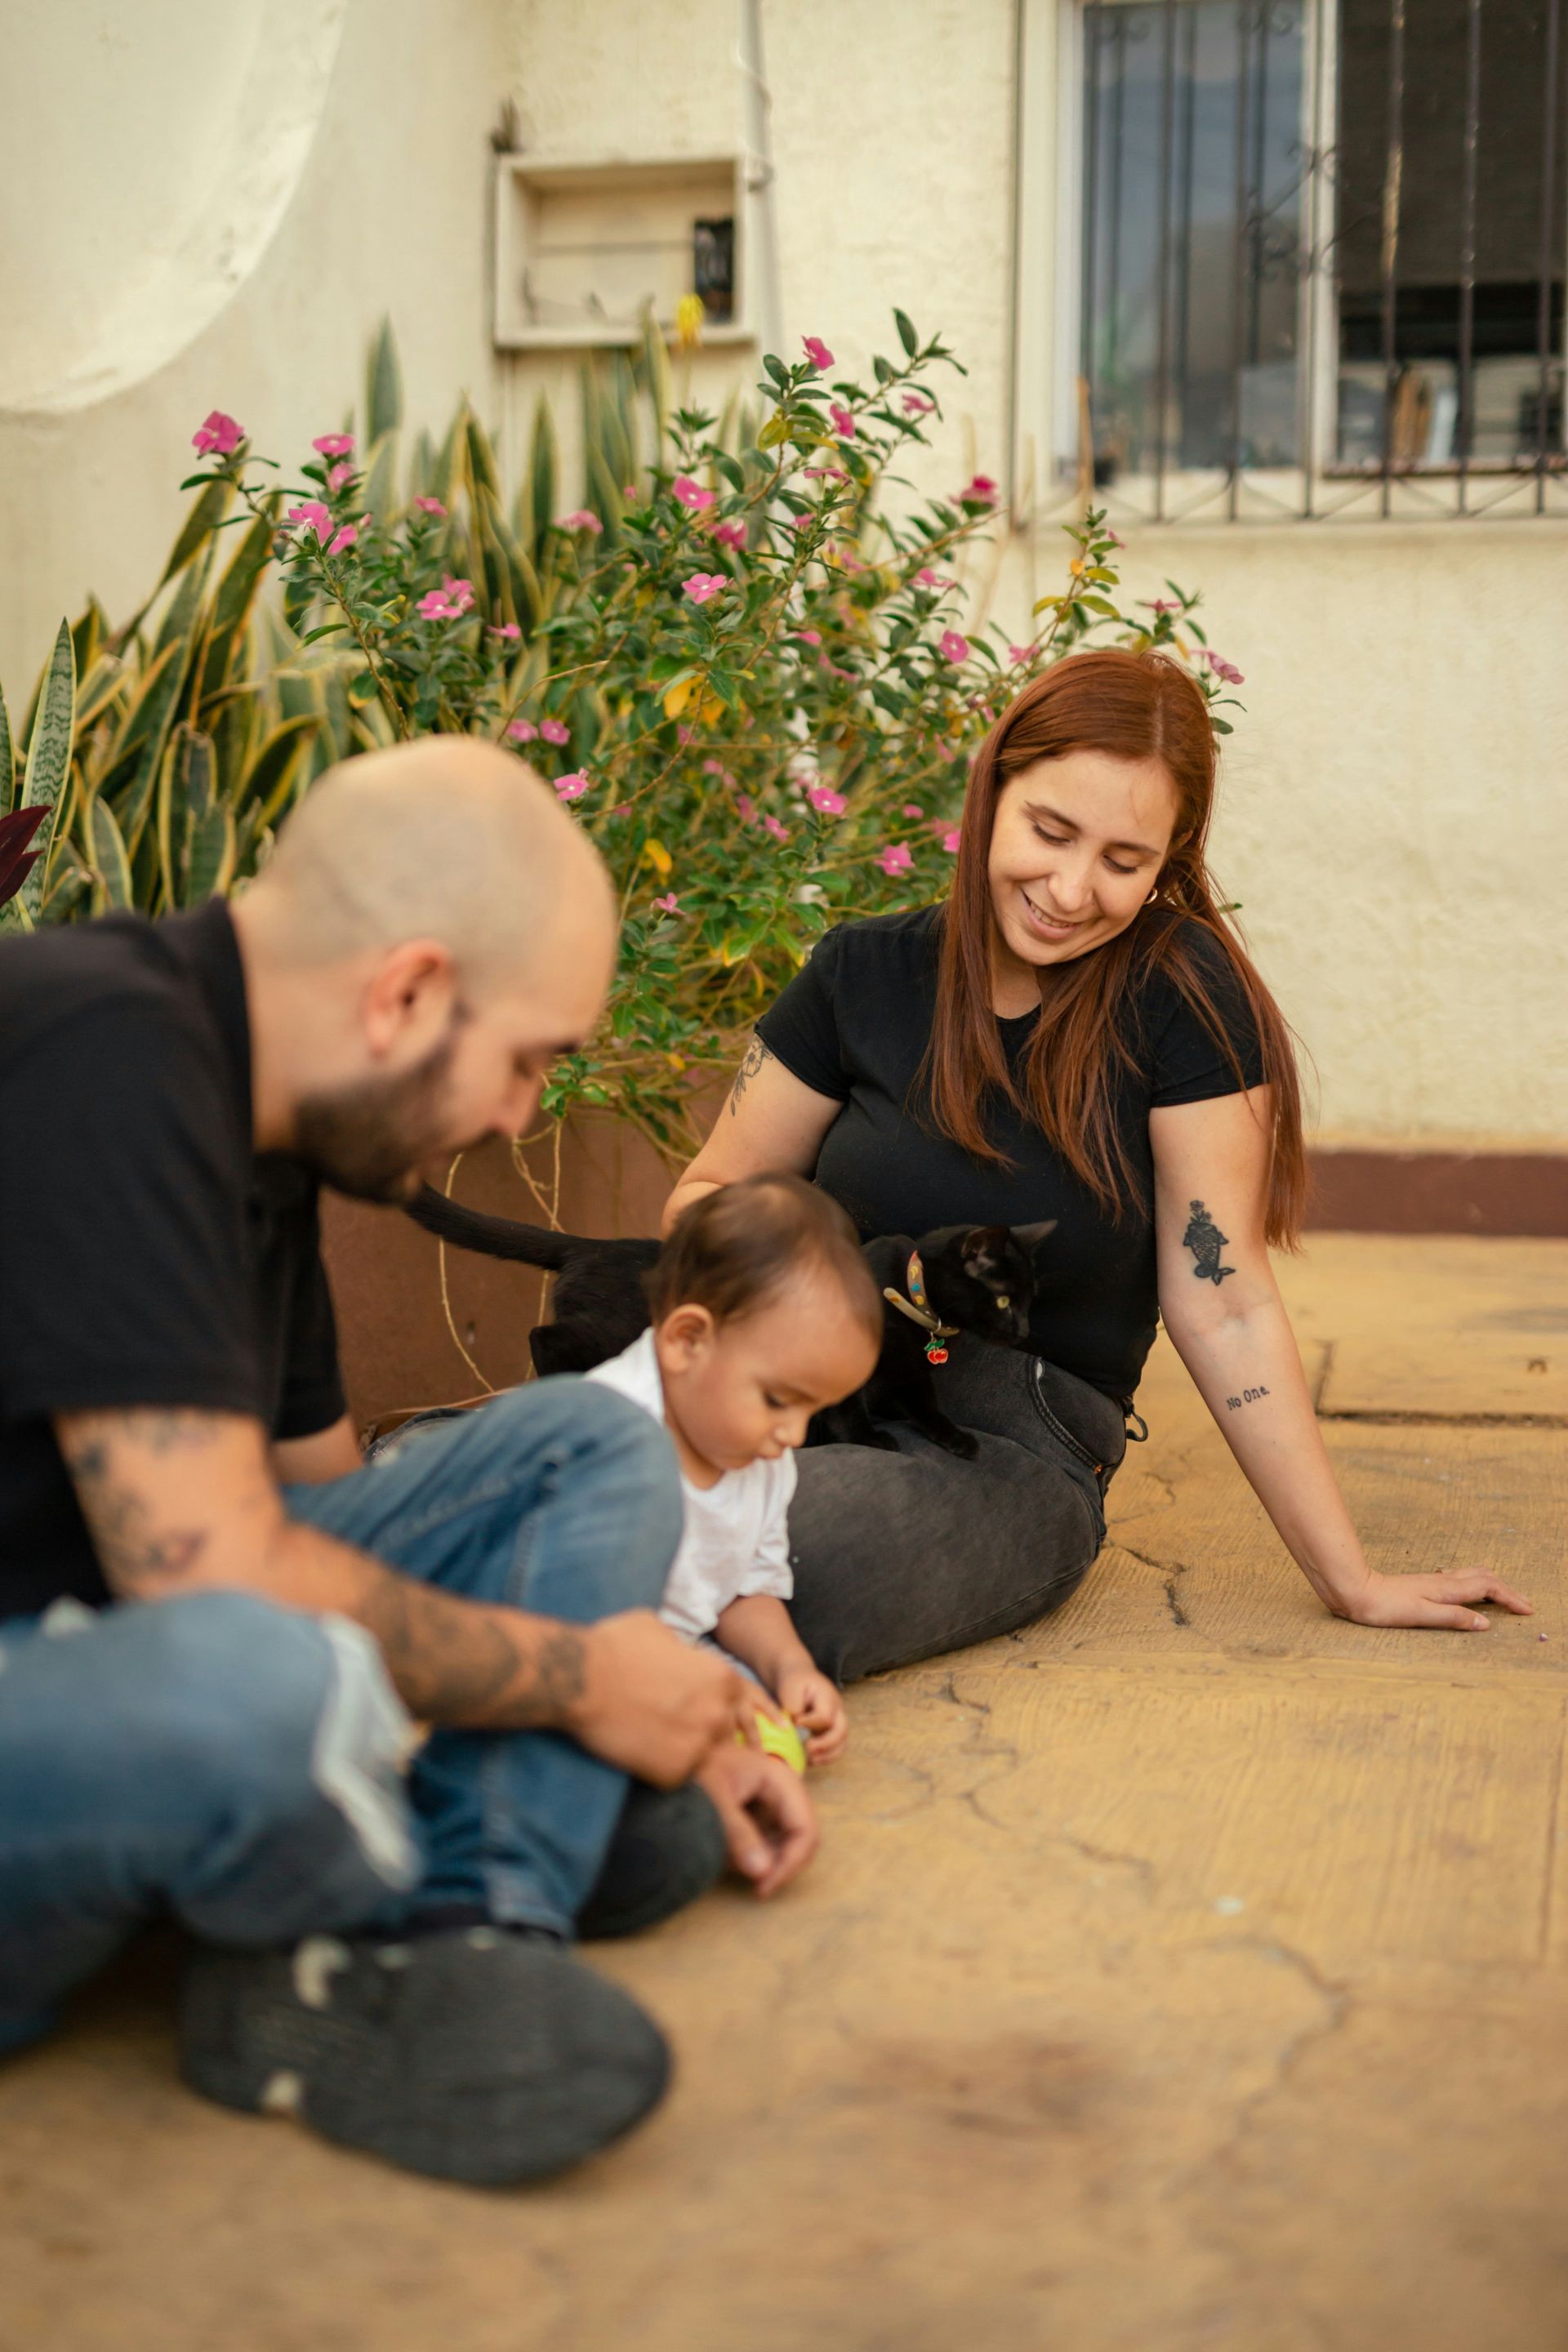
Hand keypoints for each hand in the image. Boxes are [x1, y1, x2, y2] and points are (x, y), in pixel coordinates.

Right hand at [566, 1610, 754, 1785]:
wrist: (580, 1681)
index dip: (719, 1706)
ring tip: (657, 1743)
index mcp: (722, 1679)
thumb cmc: (615, 1647)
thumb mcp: (660, 1631)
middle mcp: (718, 1715)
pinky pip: (678, 1776)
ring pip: (706, 1758)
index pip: (739, 1701)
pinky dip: (662, 1769)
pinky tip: (639, 1754)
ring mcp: (699, 1747)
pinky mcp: (675, 1773)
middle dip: (705, 1731)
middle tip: (674, 1728)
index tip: (704, 1712)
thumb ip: (682, 1650)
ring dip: (687, 1753)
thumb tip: (678, 1655)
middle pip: (725, 1732)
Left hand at [696, 1743, 819, 1898]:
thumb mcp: (713, 1799)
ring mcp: (776, 1802)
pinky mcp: (763, 1812)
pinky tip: (729, 1855)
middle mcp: (786, 1792)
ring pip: (786, 1844)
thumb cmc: (694, 1768)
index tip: (763, 1887)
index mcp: (782, 1781)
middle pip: (801, 1840)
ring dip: (765, 1862)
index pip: (805, 1830)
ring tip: (731, 1864)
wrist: (678, 1754)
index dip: (791, 1864)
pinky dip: (754, 1854)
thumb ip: (736, 1834)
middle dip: (779, 1866)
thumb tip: (762, 1874)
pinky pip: (770, 1841)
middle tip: (753, 1888)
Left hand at [776, 1662, 848, 1764]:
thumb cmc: (794, 1683)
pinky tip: (811, 1761)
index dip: (811, 1723)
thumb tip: (798, 1728)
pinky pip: (835, 1748)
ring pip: (842, 1743)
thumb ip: (794, 1707)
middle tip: (808, 1749)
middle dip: (826, 1744)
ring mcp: (836, 1722)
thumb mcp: (791, 1688)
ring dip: (828, 1755)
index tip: (796, 1723)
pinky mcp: (831, 1731)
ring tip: (811, 1761)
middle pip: (841, 1731)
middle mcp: (837, 1710)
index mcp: (828, 1697)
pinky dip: (826, 1757)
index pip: (825, 1716)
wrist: (798, 1678)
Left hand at [1331, 1567, 1533, 1632]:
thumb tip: (1486, 1624)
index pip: (1489, 1588)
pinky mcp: (1423, 1584)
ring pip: (1472, 1575)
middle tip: (1523, 1604)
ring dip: (1492, 1583)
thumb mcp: (1422, 1616)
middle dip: (1507, 1589)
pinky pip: (1459, 1578)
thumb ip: (1454, 1618)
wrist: (1356, 1591)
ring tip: (1504, 1595)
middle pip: (1485, 1577)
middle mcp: (1443, 1581)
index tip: (1528, 1610)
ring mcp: (1433, 1580)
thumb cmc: (1385, 1607)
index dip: (1510, 1598)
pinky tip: (1468, 1590)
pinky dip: (1474, 1583)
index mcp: (1447, 1589)